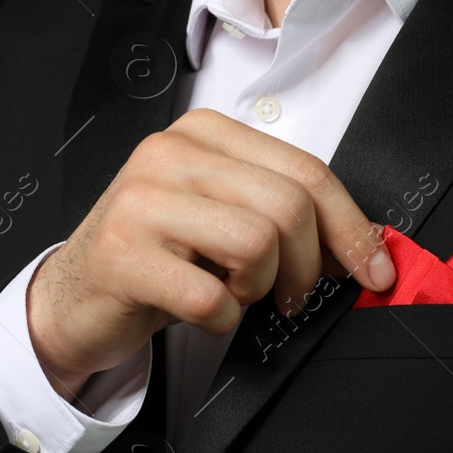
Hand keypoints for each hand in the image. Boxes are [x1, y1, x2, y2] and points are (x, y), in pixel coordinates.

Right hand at [26, 108, 396, 399]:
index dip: (352, 228)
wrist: (77, 296)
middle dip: (305, 266)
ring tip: (232, 291)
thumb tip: (365, 244)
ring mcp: (142, 200)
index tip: (374, 270)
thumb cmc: (160, 256)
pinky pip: (211, 297)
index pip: (307, 171)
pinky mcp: (124, 254)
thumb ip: (285, 214)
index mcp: (205, 133)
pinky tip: (199, 310)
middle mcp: (171, 154)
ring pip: (257, 245)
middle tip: (288, 293)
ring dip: (257, 289)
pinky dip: (220, 319)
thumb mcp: (223, 217)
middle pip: (289, 207)